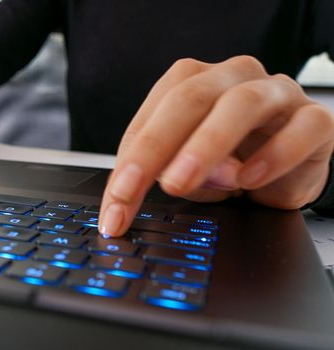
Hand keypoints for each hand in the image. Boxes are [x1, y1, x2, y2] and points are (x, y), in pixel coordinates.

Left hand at [99, 55, 333, 235]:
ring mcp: (276, 94)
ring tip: (183, 183)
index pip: (150, 117)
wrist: (288, 168)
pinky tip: (249, 180)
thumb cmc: (229, 161)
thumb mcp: (185, 171)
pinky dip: (273, 155)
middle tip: (134, 189)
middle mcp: (230, 78)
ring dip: (206, 146)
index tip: (114, 205)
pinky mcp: (315, 120)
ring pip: (240, 105)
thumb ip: (166, 174)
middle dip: (154, 148)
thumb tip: (144, 189)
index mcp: (190, 83)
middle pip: (187, 100)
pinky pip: (300, 129)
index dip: (128, 162)